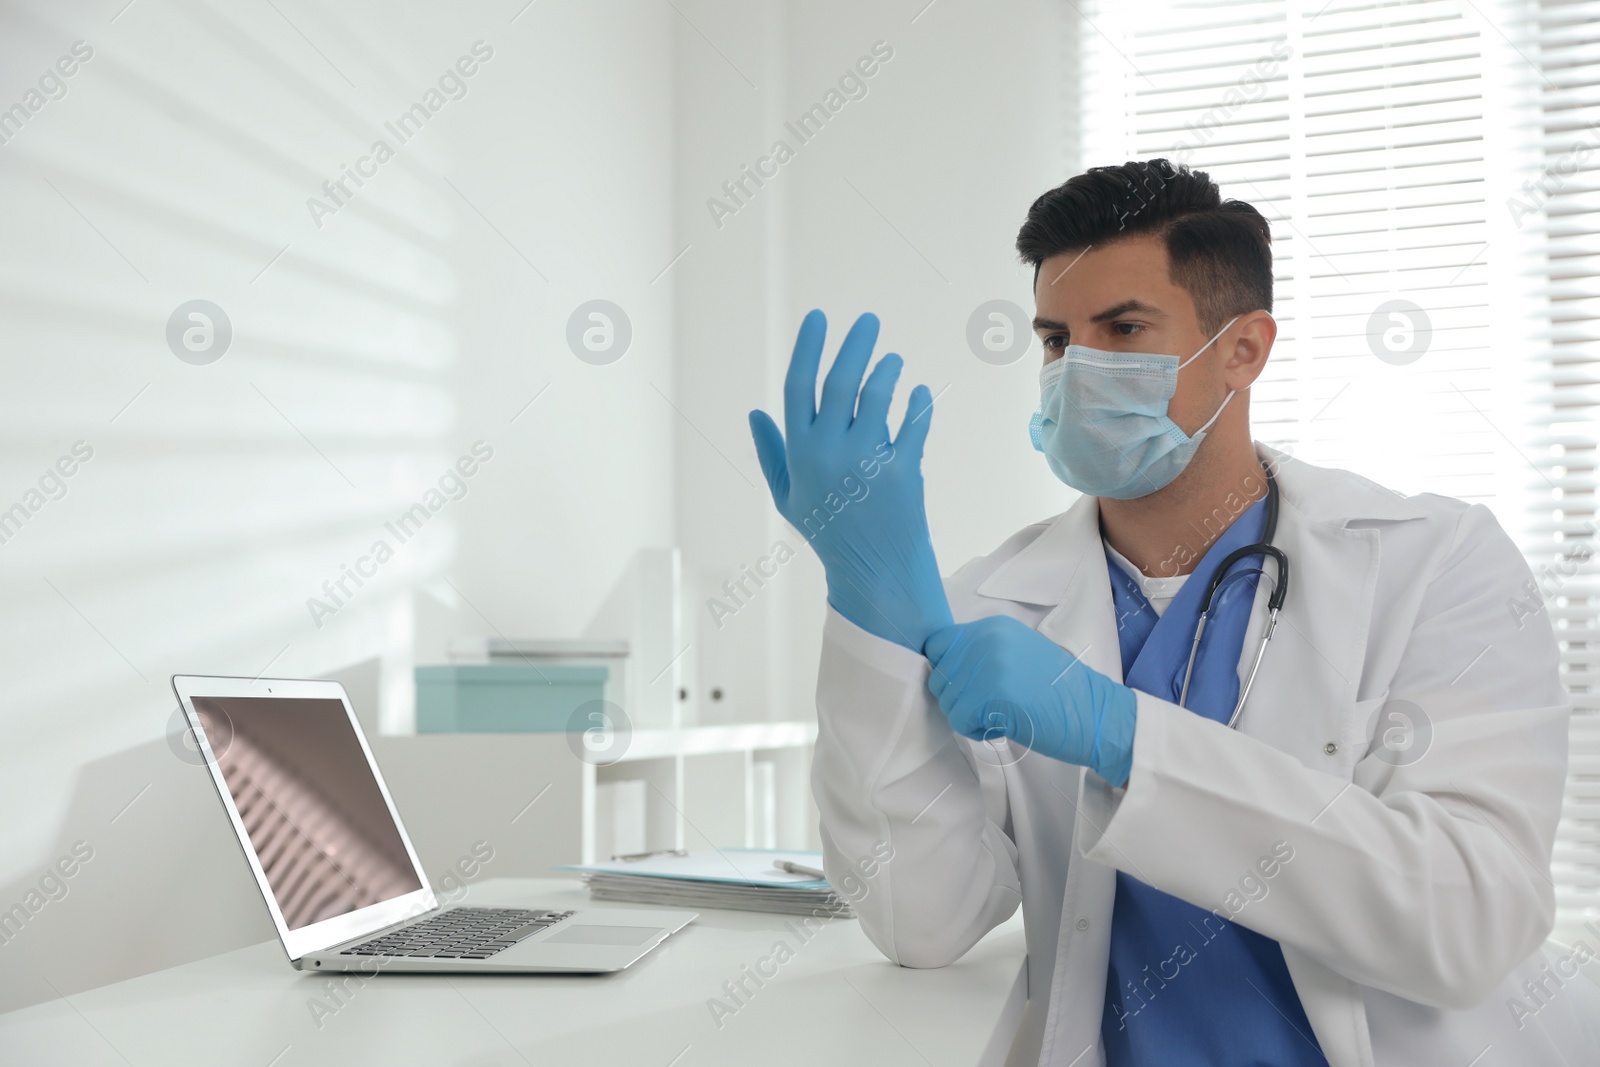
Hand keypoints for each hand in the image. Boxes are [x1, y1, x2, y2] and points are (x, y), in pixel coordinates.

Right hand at [749, 310, 951, 652]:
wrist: (875, 572)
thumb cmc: (828, 531)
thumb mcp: (788, 497)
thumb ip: (771, 454)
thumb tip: (755, 412)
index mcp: (800, 454)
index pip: (798, 386)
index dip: (808, 347)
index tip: (818, 317)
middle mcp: (831, 453)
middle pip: (840, 381)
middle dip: (855, 344)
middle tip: (869, 320)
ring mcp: (868, 462)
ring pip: (877, 395)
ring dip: (887, 370)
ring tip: (892, 360)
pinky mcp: (903, 472)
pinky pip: (914, 423)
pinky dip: (918, 402)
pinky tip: (918, 391)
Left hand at [924, 616, 1137, 785]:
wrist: (1094, 714)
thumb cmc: (1060, 692)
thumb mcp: (1020, 654)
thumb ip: (984, 653)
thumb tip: (946, 667)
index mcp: (993, 627)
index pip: (939, 643)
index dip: (945, 670)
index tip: (964, 686)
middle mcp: (987, 640)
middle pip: (939, 675)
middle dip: (957, 698)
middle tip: (989, 707)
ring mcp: (988, 665)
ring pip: (948, 700)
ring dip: (969, 716)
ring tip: (1001, 715)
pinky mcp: (991, 694)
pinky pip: (960, 719)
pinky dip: (976, 731)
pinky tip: (1003, 726)